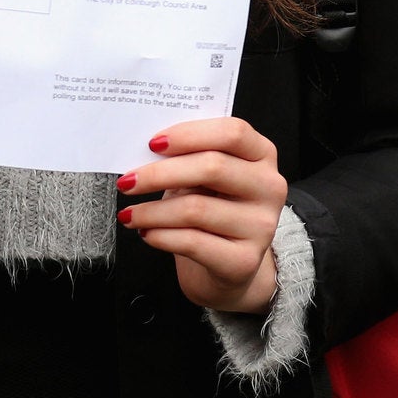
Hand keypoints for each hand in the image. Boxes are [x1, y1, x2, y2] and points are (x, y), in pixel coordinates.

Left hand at [116, 117, 286, 313]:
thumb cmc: (214, 208)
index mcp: (263, 154)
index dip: (190, 135)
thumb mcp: (207, 176)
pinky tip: (147, 233)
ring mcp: (261, 225)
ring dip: (152, 211)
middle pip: (212, 167)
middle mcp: (269, 187)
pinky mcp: (244, 260)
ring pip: (196, 209)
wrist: (229, 264)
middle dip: (160, 173)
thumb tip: (145, 154)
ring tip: (129, 214)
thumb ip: (189, 157)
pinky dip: (161, 236)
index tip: (152, 143)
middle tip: (127, 182)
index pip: (233, 133)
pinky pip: (193, 242)